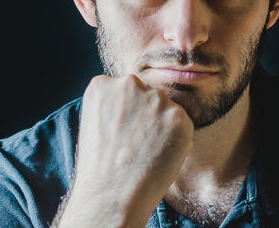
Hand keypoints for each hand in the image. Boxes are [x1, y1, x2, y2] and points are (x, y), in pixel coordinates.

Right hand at [54, 74, 193, 226]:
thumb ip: (117, 106)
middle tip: (136, 144)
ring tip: (146, 151)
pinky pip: (182, 124)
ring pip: (167, 109)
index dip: (127, 114)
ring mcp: (155, 99)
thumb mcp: (96, 124)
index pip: (126, 90)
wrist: (112, 194)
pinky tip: (159, 153)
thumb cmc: (101, 166)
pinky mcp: (178, 115)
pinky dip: (176, 139)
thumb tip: (141, 103)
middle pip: (149, 96)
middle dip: (147, 115)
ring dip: (163, 126)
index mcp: (102, 85)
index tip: (121, 132)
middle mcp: (129, 84)